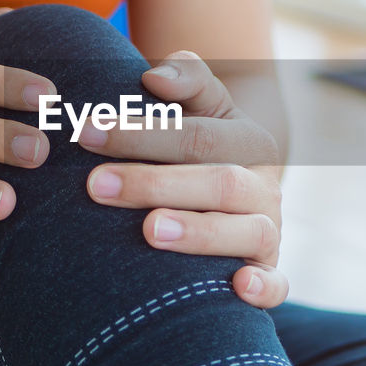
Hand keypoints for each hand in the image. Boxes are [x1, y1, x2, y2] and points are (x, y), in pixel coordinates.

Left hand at [79, 51, 288, 308]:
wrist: (233, 185)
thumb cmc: (198, 144)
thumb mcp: (200, 104)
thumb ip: (184, 79)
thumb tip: (155, 77)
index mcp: (249, 142)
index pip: (197, 137)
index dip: (142, 133)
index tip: (88, 131)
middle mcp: (263, 188)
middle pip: (219, 185)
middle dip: (155, 184)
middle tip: (96, 184)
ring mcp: (269, 232)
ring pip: (248, 233)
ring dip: (199, 233)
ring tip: (150, 229)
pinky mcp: (268, 272)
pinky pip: (276, 285)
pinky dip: (263, 288)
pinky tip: (237, 287)